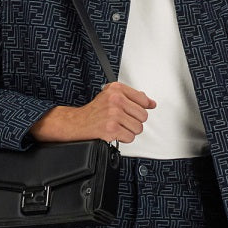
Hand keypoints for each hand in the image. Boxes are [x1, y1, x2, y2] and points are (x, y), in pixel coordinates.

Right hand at [30, 82, 156, 142]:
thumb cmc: (94, 111)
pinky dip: (123, 139)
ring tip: (118, 127)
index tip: (135, 112)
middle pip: (143, 116)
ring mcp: (113, 114)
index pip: (143, 100)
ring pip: (138, 128)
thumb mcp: (111, 96)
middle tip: (123, 121)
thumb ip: (132, 97)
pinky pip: (130, 137)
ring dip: (129, 131)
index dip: (141, 109)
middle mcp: (115, 100)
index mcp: (117, 89)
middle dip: (134, 121)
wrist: (77, 123)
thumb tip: (151, 103)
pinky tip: (115, 133)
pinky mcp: (111, 128)